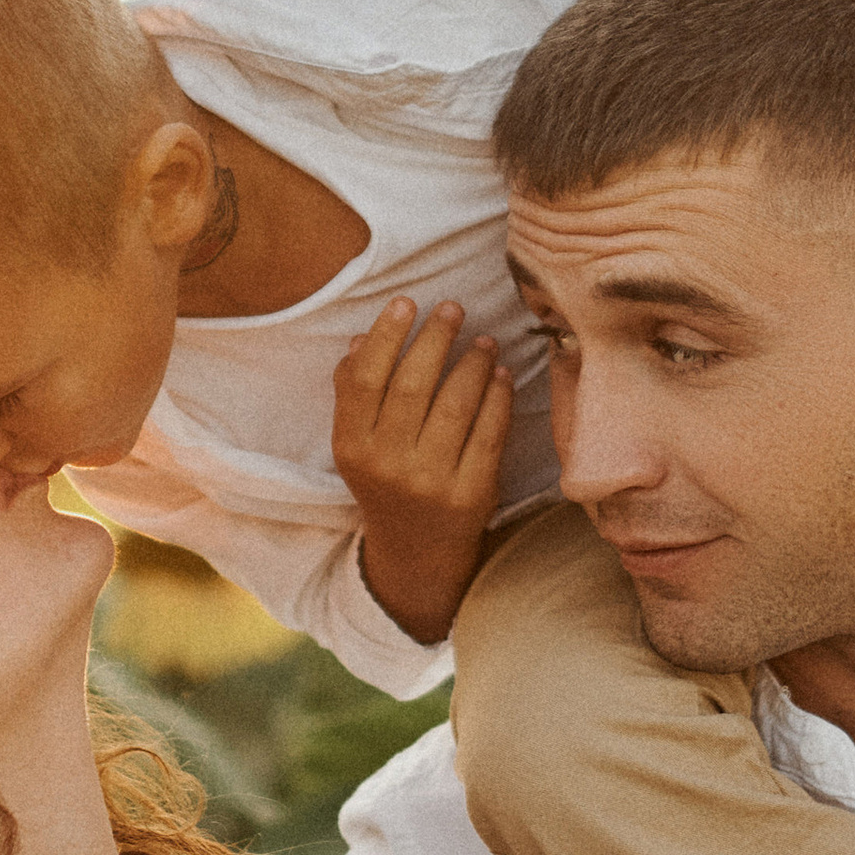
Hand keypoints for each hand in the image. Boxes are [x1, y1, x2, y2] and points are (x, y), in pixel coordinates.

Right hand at [332, 297, 514, 643]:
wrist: (415, 552)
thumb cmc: (385, 480)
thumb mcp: (357, 443)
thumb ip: (354, 391)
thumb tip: (363, 338)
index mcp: (352, 447)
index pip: (365, 380)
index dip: (386, 336)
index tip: (407, 302)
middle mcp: (387, 465)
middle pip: (413, 387)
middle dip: (436, 339)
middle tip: (453, 308)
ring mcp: (430, 482)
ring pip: (455, 406)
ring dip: (473, 364)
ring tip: (483, 339)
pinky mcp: (471, 495)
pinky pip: (488, 433)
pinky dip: (498, 397)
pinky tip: (501, 374)